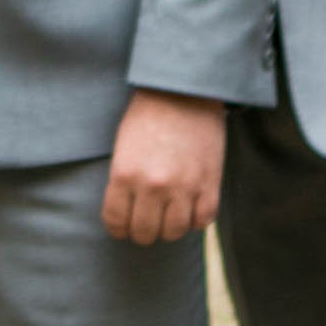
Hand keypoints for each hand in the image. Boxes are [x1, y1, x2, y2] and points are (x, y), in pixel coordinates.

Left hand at [102, 88, 227, 242]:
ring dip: (170, 228)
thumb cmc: (148, 116)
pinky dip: (196, 220)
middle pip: (145, 233)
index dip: (118, 229)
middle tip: (146, 223)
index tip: (123, 227)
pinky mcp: (210, 184)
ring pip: (174, 233)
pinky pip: (202, 221)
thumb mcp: (123, 148)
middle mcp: (153, 186)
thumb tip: (125, 214)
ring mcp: (184, 187)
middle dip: (143, 232)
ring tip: (168, 216)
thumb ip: (122, 182)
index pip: (116, 222)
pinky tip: (190, 208)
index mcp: (124, 175)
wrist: (184, 92)